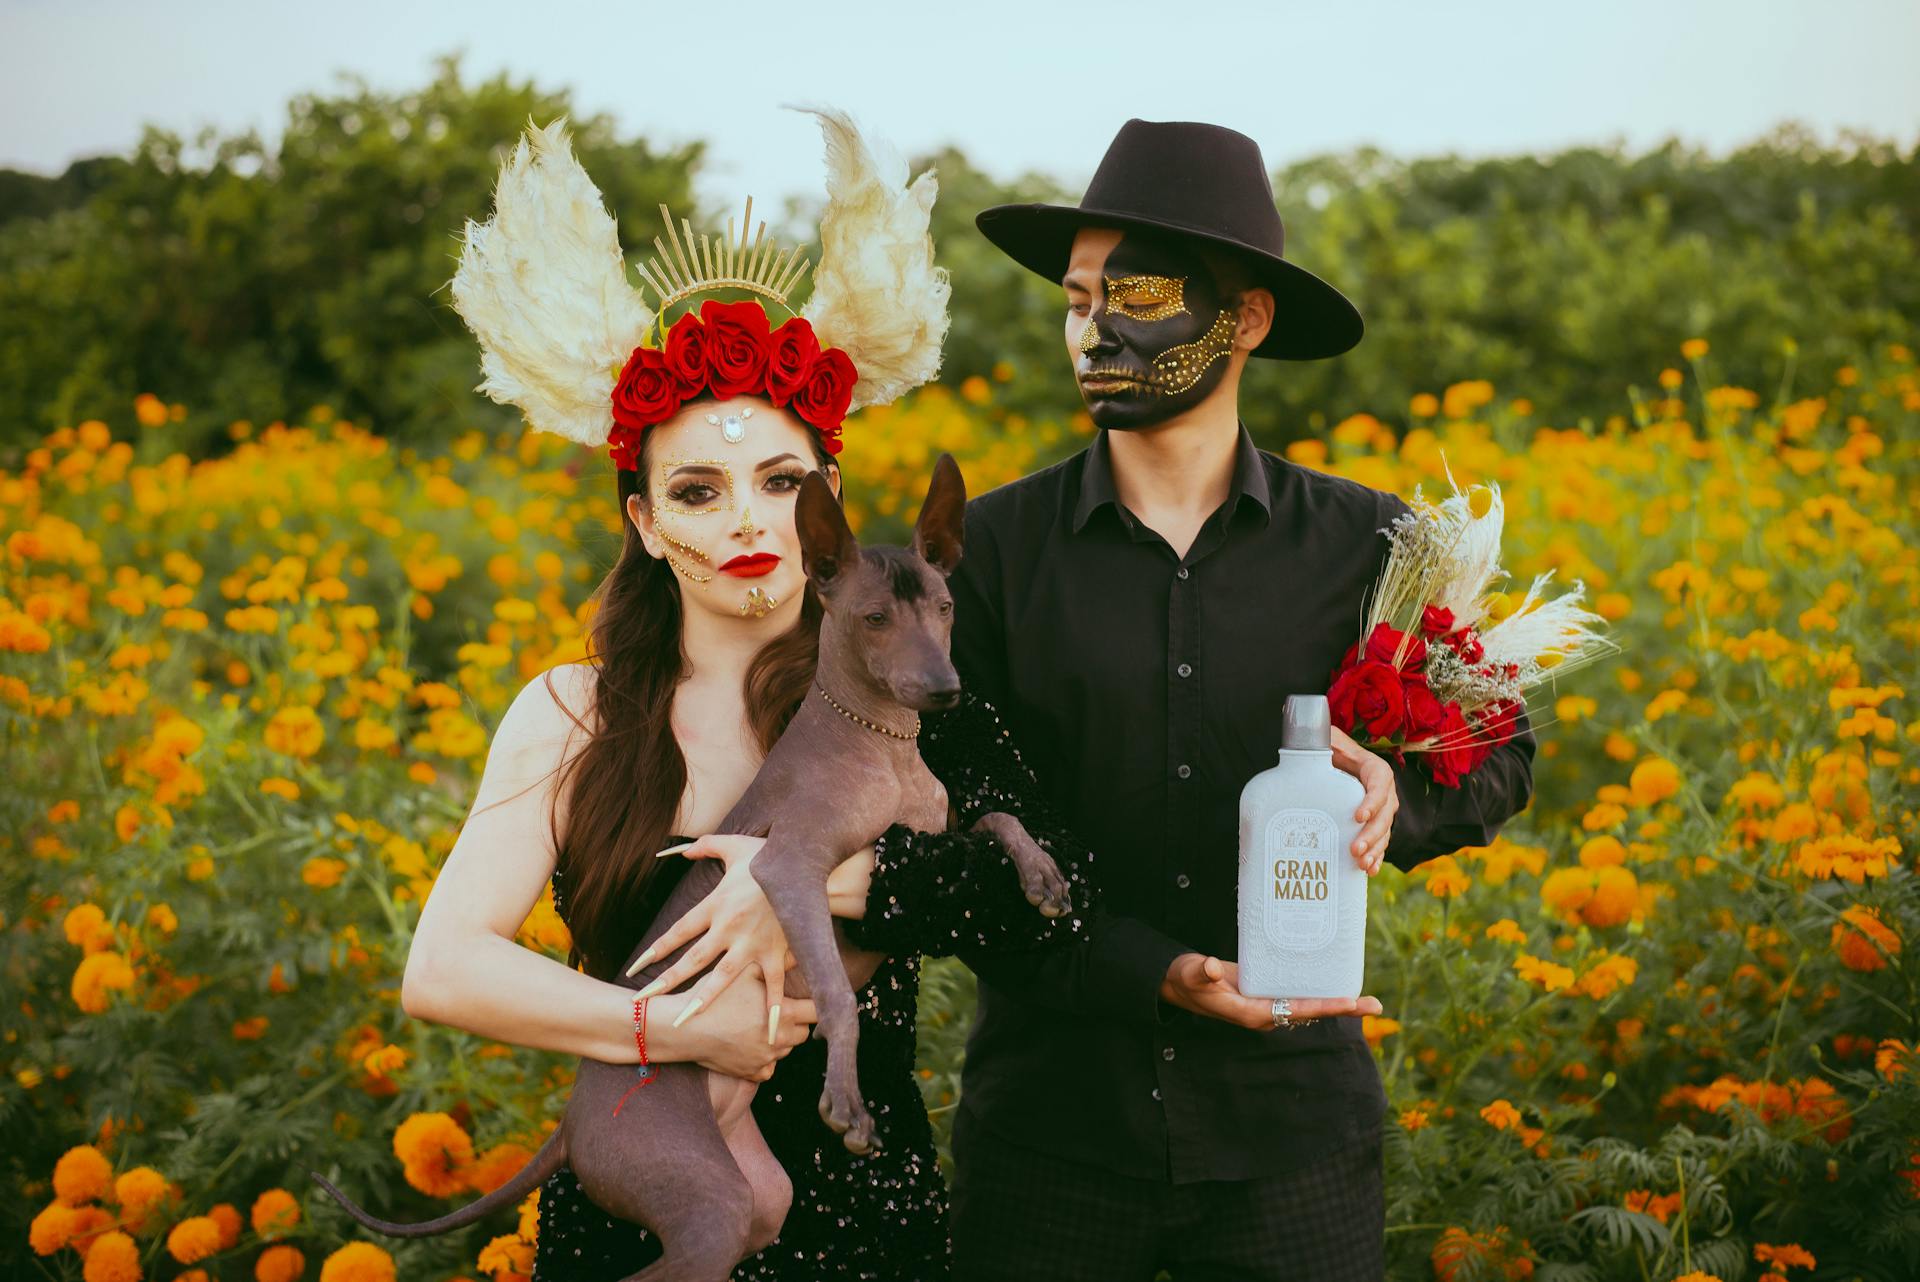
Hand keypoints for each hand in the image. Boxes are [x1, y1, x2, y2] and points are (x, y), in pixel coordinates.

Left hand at [631, 835, 788, 1032]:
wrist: (806, 864)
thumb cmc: (771, 855)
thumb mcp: (734, 846)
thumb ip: (706, 846)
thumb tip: (682, 850)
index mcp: (717, 905)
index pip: (678, 932)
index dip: (655, 951)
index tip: (636, 969)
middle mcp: (730, 928)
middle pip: (692, 959)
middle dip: (666, 981)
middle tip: (643, 1001)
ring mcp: (754, 943)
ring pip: (723, 977)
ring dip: (703, 999)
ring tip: (684, 1020)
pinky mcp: (777, 952)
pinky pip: (773, 985)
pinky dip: (771, 1007)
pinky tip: (766, 1032)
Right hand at [653, 979, 816, 1081]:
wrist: (687, 1030)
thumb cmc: (715, 998)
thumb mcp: (744, 972)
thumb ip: (774, 964)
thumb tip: (796, 953)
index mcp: (783, 1013)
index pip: (817, 1012)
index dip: (815, 1005)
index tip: (808, 1001)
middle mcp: (780, 1039)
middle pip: (804, 1033)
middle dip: (796, 1023)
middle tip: (780, 1011)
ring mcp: (767, 1059)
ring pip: (786, 1050)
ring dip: (781, 1040)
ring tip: (760, 1025)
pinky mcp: (753, 1073)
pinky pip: (769, 1068)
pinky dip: (765, 1059)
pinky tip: (752, 1045)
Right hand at [1159, 953, 1382, 1030]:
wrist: (1179, 982)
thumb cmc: (1185, 980)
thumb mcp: (1192, 974)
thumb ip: (1202, 973)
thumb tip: (1213, 969)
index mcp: (1253, 1013)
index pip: (1297, 1009)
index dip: (1326, 1006)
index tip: (1351, 1003)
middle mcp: (1266, 1012)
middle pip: (1311, 1011)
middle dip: (1343, 1008)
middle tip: (1376, 1005)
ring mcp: (1267, 1002)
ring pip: (1308, 1003)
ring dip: (1335, 1000)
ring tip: (1365, 998)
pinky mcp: (1265, 991)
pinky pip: (1297, 992)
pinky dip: (1317, 988)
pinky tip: (1332, 978)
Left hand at [1330, 725, 1397, 874]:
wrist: (1339, 763)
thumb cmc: (1332, 750)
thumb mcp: (1329, 740)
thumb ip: (1323, 737)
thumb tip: (1308, 730)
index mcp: (1375, 770)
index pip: (1379, 786)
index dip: (1372, 802)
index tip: (1357, 816)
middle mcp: (1385, 792)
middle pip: (1383, 816)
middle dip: (1371, 835)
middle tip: (1355, 850)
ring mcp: (1382, 811)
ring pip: (1384, 833)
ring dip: (1375, 850)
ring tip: (1362, 864)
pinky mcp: (1376, 825)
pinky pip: (1381, 844)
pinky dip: (1377, 857)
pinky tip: (1369, 870)